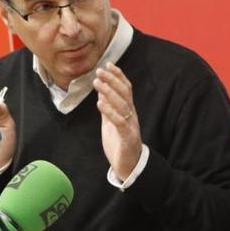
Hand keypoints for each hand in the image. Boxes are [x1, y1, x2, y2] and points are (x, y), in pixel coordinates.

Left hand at [93, 62, 141, 180]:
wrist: (130, 166)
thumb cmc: (120, 144)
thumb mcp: (112, 123)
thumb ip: (109, 110)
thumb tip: (101, 95)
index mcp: (129, 111)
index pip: (126, 89)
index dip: (118, 76)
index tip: (108, 64)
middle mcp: (132, 115)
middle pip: (125, 93)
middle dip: (112, 80)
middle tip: (99, 70)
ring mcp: (131, 126)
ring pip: (122, 105)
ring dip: (109, 92)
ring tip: (97, 83)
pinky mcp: (127, 138)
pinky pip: (120, 122)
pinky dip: (110, 111)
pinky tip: (100, 103)